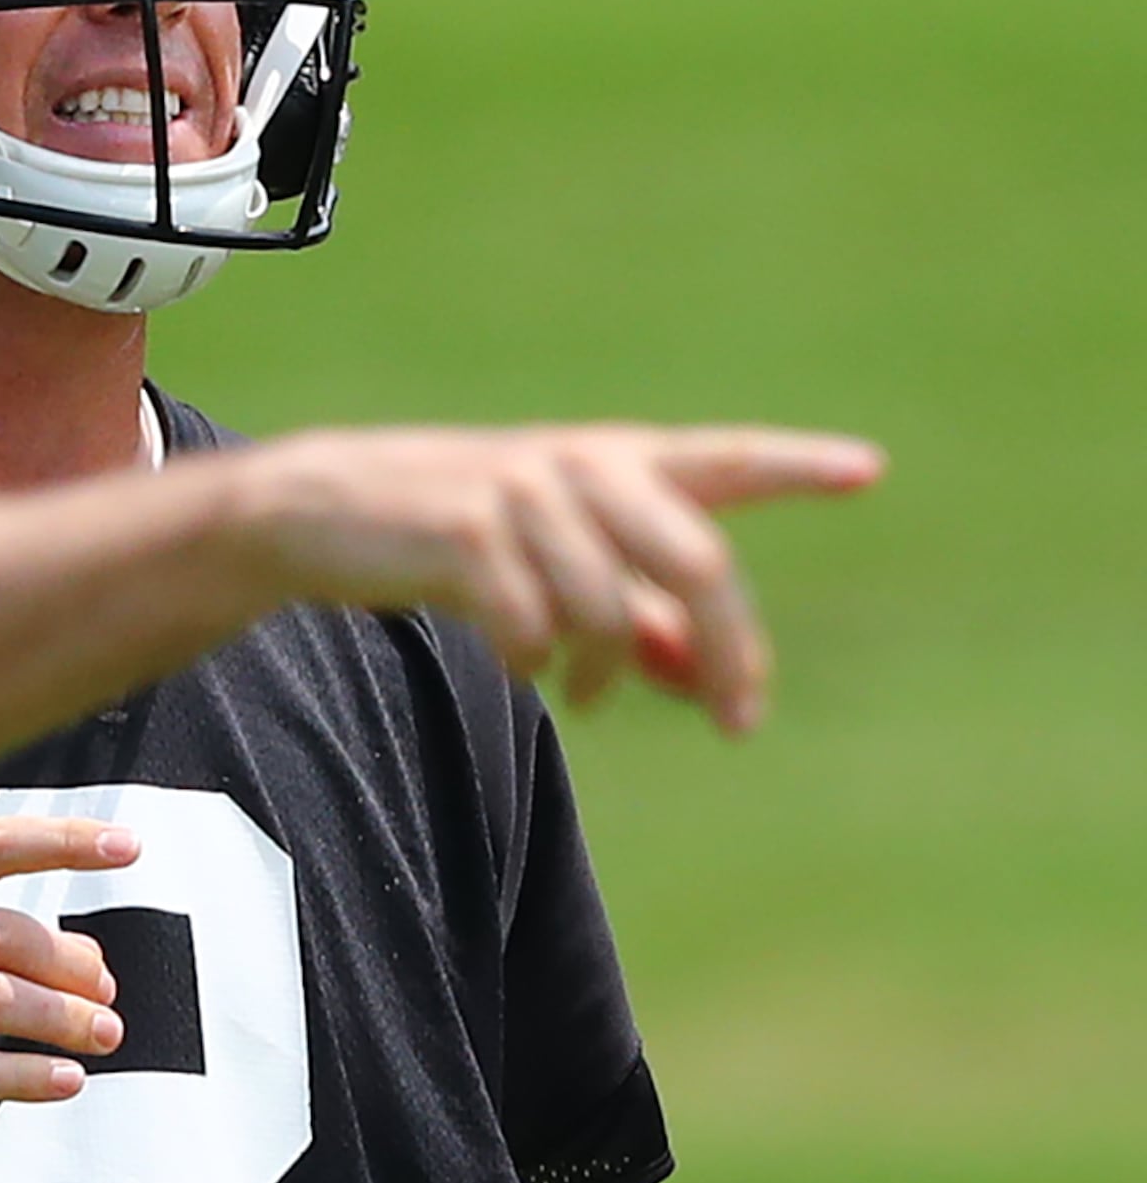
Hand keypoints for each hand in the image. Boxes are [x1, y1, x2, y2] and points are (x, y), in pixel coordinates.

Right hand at [223, 424, 883, 733]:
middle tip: (739, 721)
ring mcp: (523, 495)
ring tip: (585, 696)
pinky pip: (534, 622)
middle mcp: (580, 466)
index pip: (724, 460)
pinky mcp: (466, 533)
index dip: (796, 466)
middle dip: (727, 651)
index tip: (868, 471)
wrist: (314, 509)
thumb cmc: (448, 538)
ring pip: (612, 609)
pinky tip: (525, 669)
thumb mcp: (554, 569)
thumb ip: (637, 619)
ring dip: (609, 672)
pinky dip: (536, 661)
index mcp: (613, 460)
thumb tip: (703, 683)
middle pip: (696, 562)